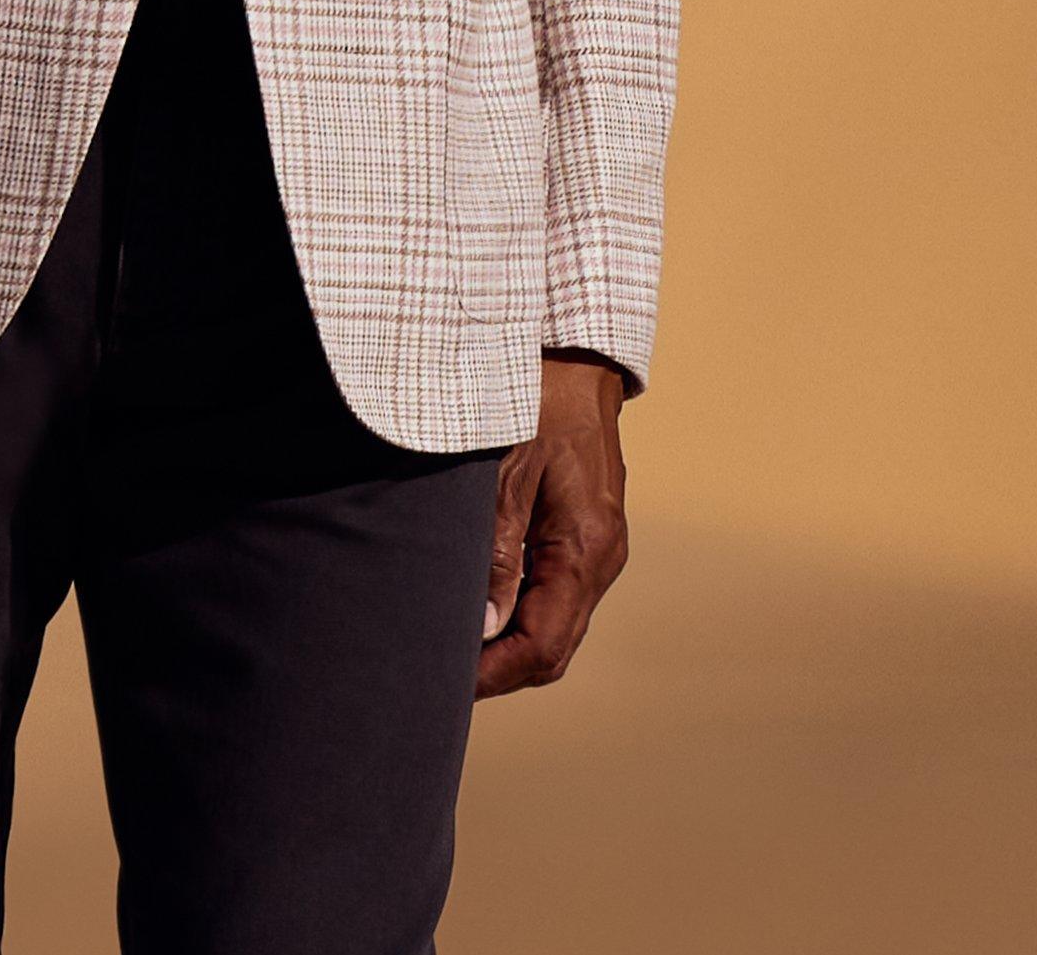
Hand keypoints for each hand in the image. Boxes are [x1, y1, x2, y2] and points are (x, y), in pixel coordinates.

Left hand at [477, 350, 628, 697]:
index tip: (443, 683)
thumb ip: (497, 551)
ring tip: (447, 648)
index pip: (544, 645)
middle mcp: (601, 556)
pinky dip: (516, 612)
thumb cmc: (536, 397)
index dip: (492, 675)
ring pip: (552, 625)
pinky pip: (552, 593)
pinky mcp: (581, 533)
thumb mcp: (504, 470)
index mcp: (587, 547)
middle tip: (435, 676)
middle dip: (496, 670)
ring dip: (505, 645)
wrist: (573, 353)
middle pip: (551, 646)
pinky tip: (476, 608)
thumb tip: (484, 629)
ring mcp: (595, 546)